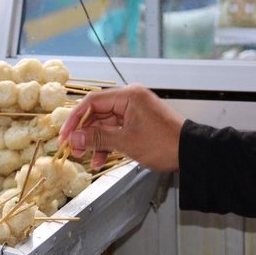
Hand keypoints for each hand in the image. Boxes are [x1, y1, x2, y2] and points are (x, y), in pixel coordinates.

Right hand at [59, 84, 184, 171]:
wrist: (190, 153)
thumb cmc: (164, 144)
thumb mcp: (125, 142)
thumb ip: (97, 138)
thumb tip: (73, 137)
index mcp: (128, 96)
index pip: (92, 101)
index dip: (75, 118)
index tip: (65, 134)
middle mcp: (130, 99)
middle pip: (97, 113)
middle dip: (84, 132)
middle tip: (73, 148)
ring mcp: (134, 111)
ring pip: (105, 124)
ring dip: (94, 141)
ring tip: (85, 156)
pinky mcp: (137, 123)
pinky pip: (115, 131)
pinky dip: (107, 144)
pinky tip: (99, 158)